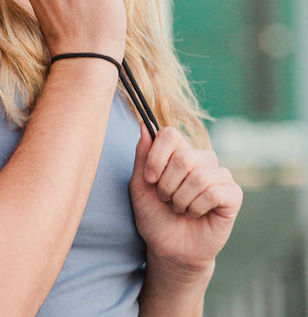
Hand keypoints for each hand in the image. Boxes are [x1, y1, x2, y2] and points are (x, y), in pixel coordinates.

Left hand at [130, 125, 242, 274]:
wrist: (169, 247)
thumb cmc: (154, 214)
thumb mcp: (139, 184)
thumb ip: (142, 154)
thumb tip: (144, 124)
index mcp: (178, 151)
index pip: (170, 134)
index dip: (157, 156)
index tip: (149, 178)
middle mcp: (201, 158)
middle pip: (184, 156)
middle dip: (167, 183)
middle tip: (165, 198)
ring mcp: (219, 175)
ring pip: (199, 175)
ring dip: (181, 198)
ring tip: (178, 208)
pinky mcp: (233, 195)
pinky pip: (214, 192)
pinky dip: (197, 206)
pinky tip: (194, 213)